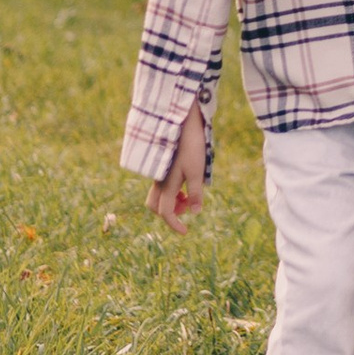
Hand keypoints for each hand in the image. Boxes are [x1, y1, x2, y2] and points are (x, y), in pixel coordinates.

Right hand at [152, 103, 208, 231]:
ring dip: (172, 201)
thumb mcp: (197, 171)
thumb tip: (194, 213)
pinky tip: (186, 181)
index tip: (185, 232)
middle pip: (156, 206)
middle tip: (188, 207)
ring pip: (159, 196)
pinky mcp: (163, 166)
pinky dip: (173, 191)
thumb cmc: (192, 146)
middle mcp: (159, 181)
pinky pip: (163, 186)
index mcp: (167, 184)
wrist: (184, 122)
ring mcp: (159, 173)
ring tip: (189, 193)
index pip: (165, 212)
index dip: (174, 225)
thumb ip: (195, 193)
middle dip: (170, 213)